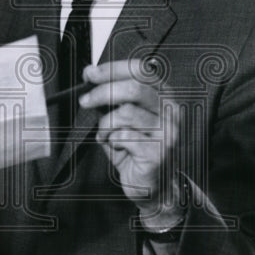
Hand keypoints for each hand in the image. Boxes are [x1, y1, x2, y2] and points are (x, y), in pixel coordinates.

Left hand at [84, 59, 184, 228]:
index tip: (89, 74)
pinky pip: (125, 137)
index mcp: (162, 94)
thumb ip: (113, 98)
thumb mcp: (123, 118)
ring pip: (126, 113)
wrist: (153, 186)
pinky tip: (117, 147)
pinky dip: (112, 141)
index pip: (139, 70)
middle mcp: (170, 109)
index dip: (111, 69)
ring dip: (106, 125)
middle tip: (85, 101)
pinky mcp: (160, 151)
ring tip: (106, 135)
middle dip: (103, 91)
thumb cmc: (136, 149)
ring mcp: (168, 130)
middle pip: (134, 88)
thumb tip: (91, 77)